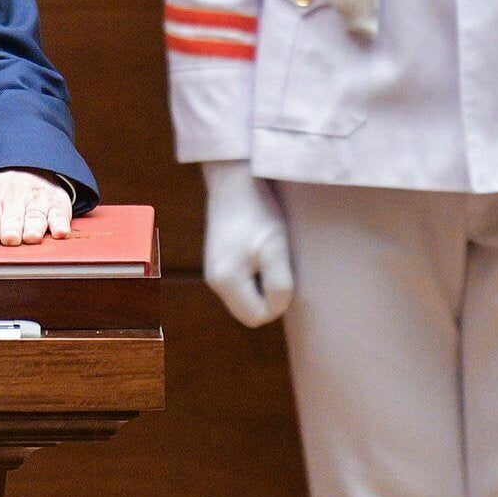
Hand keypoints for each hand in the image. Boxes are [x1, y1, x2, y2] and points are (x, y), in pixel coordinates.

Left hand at [0, 169, 72, 244]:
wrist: (24, 164)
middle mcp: (15, 199)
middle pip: (13, 217)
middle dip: (12, 228)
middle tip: (10, 239)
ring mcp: (37, 201)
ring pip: (36, 216)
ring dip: (34, 226)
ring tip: (31, 237)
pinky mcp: (57, 204)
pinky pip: (61, 214)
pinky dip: (62, 223)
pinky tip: (61, 232)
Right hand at [201, 161, 292, 326]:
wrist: (234, 179)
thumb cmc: (258, 212)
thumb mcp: (276, 249)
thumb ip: (280, 285)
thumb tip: (277, 308)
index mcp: (225, 282)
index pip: (258, 317)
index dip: (278, 303)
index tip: (284, 271)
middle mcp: (213, 281)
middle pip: (249, 311)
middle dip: (268, 297)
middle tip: (278, 264)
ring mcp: (213, 270)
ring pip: (245, 297)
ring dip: (263, 285)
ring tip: (269, 255)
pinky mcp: (217, 260)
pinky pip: (240, 283)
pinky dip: (254, 275)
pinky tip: (259, 251)